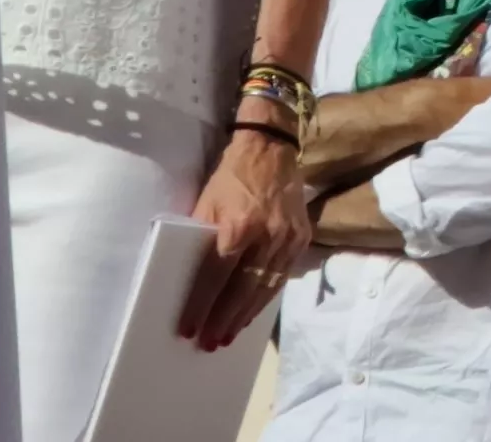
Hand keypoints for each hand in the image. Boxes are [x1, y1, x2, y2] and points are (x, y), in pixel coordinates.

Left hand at [177, 123, 310, 349]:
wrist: (271, 148)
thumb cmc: (230, 176)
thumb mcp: (206, 203)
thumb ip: (202, 237)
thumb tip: (190, 275)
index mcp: (237, 226)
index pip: (216, 276)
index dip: (201, 305)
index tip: (188, 328)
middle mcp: (266, 236)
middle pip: (243, 289)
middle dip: (224, 319)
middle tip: (210, 343)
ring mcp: (287, 239)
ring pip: (266, 287)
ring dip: (246, 315)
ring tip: (229, 335)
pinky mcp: (301, 238)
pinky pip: (282, 276)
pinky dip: (265, 297)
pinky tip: (252, 312)